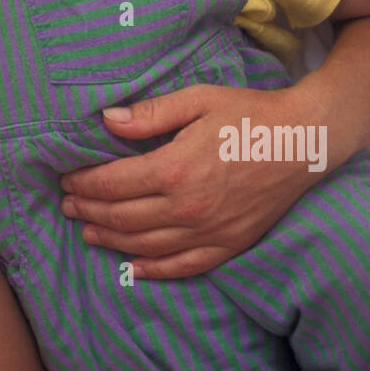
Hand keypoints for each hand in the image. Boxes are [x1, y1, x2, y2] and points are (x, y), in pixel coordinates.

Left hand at [60, 84, 315, 278]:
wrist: (303, 140)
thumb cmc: (248, 114)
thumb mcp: (197, 100)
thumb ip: (150, 113)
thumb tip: (106, 120)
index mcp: (174, 168)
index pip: (112, 184)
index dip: (83, 183)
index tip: (66, 179)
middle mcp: (187, 207)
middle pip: (122, 217)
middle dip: (88, 211)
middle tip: (67, 206)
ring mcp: (209, 231)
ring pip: (145, 245)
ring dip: (111, 241)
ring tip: (88, 232)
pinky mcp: (229, 244)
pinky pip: (184, 266)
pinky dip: (154, 270)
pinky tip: (134, 268)